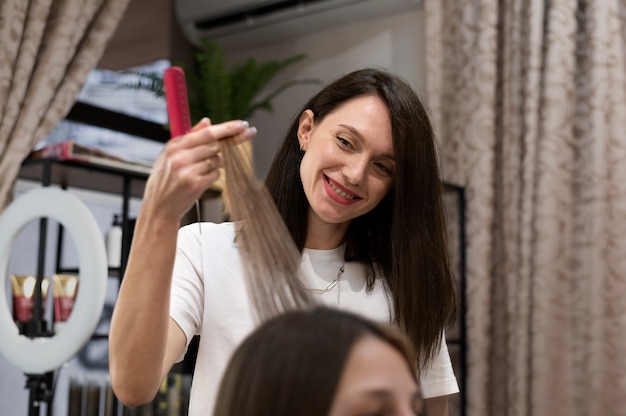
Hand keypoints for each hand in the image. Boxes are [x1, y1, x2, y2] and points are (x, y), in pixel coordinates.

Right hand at [142, 118, 256, 221]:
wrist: (159, 205)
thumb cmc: (166, 177)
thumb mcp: (171, 153)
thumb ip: (190, 136)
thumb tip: (208, 121)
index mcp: (174, 145)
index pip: (207, 132)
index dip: (227, 128)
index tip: (243, 125)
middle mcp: (180, 157)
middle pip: (215, 146)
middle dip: (220, 149)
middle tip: (212, 156)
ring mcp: (188, 171)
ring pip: (217, 160)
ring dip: (215, 164)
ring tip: (199, 170)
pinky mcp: (195, 185)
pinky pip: (216, 174)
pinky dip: (213, 175)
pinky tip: (201, 179)